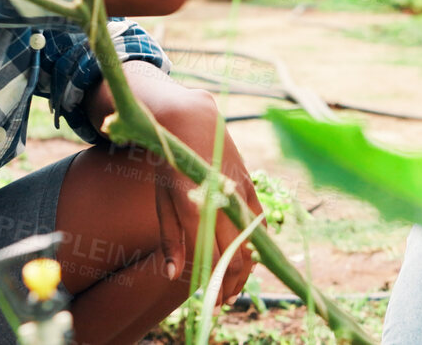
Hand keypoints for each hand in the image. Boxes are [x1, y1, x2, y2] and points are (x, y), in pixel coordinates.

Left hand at [146, 87, 264, 306]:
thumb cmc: (169, 164)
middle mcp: (221, 201)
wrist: (189, 119)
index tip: (215, 301)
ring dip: (247, 267)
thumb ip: (170, 240)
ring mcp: (239, 192)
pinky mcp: (249, 183)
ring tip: (236, 284)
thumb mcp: (162, 201)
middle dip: (234, 283)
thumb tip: (173, 275)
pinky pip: (259, 220)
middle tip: (226, 299)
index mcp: (195, 208)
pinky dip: (257, 241)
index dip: (217, 284)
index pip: (213, 259)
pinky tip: (250, 256)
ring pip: (252, 241)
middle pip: (238, 255)